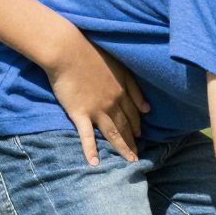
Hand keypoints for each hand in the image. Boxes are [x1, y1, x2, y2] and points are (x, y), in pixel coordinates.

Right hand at [46, 22, 148, 163]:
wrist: (67, 51)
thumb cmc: (92, 53)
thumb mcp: (120, 66)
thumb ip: (134, 87)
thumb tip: (147, 108)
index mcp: (122, 90)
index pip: (134, 113)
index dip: (138, 125)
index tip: (141, 135)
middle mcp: (113, 103)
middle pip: (126, 126)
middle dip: (133, 141)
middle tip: (137, 155)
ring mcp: (97, 110)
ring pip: (113, 133)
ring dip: (122, 148)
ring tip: (130, 161)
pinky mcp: (79, 113)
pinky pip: (87, 136)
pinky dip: (91, 150)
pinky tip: (95, 163)